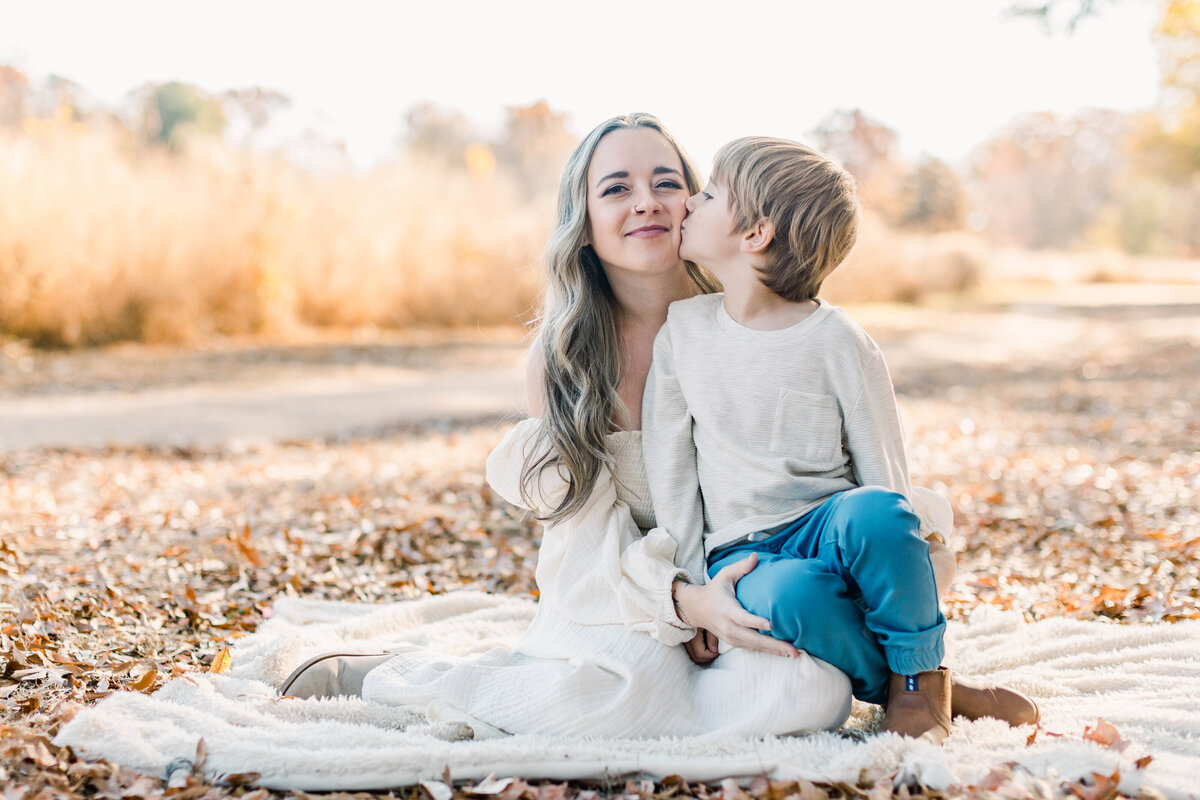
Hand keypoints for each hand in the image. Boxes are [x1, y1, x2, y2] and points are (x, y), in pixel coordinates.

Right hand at [674, 554, 798, 657]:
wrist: (696, 609)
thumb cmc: (715, 590)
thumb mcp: (724, 575)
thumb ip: (741, 567)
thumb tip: (755, 556)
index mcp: (727, 609)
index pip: (742, 617)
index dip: (756, 622)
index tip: (771, 625)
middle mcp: (728, 626)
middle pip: (753, 638)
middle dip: (774, 645)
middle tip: (794, 650)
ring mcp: (730, 636)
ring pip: (754, 646)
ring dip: (774, 651)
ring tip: (793, 653)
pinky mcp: (733, 642)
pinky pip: (752, 648)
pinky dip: (767, 651)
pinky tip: (782, 652)